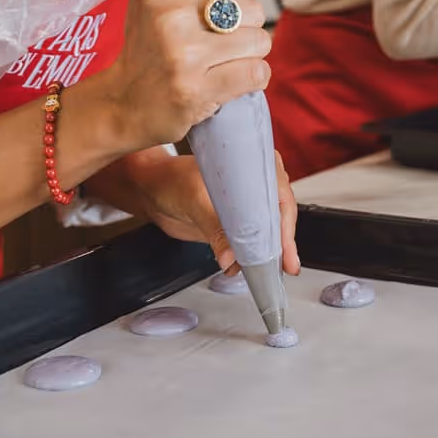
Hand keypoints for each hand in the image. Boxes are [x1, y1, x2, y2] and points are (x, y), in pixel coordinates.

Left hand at [90, 146, 300, 274]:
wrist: (149, 189)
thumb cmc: (170, 178)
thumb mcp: (195, 200)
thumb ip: (214, 229)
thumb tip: (231, 258)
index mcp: (253, 166)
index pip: (281, 197)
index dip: (286, 225)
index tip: (287, 249)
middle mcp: (254, 184)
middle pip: (279, 216)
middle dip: (282, 244)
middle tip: (285, 266)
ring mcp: (244, 205)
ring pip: (266, 232)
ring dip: (265, 253)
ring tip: (262, 271)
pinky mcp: (233, 223)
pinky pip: (248, 241)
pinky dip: (247, 257)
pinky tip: (241, 267)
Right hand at [100, 0, 270, 153]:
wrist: (123, 103)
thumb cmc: (148, 46)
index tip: (211, 15)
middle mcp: (170, 20)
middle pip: (253, 10)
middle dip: (244, 28)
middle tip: (218, 43)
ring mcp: (184, 57)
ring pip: (259, 42)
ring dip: (250, 55)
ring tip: (224, 61)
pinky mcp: (197, 90)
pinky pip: (257, 73)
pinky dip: (252, 78)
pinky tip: (231, 79)